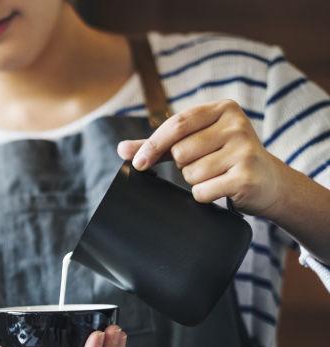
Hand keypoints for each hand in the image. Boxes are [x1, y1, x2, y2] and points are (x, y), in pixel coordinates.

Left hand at [117, 99, 293, 216]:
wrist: (268, 182)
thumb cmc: (223, 158)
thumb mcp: (194, 143)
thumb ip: (158, 145)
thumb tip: (121, 149)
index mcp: (223, 108)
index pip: (177, 124)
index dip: (153, 145)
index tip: (138, 163)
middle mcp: (237, 124)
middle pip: (181, 151)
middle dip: (183, 165)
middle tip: (204, 164)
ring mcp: (245, 150)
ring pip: (191, 173)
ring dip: (195, 180)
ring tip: (217, 175)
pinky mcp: (247, 176)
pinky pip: (202, 191)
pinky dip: (204, 195)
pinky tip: (221, 188)